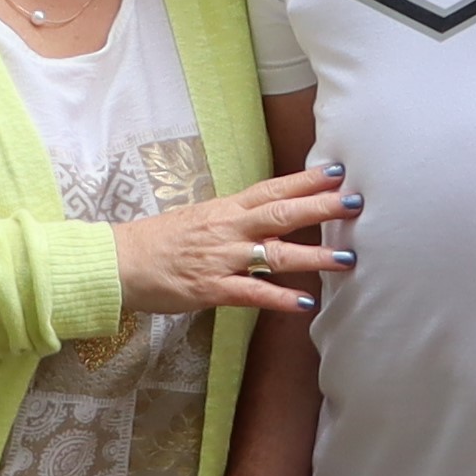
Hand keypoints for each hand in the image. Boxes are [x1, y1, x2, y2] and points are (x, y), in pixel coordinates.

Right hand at [114, 161, 355, 322]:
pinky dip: (279, 298)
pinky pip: (251, 292)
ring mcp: (221, 258)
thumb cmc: (161, 242)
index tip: (337, 170)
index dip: (306, 180)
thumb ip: (237, 218)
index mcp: (226, 209)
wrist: (120, 262)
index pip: (272, 188)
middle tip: (354, 202)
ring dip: (312, 256)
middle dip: (320, 208)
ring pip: (274, 254)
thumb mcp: (202, 219)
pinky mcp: (211, 288)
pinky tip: (304, 304)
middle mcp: (228, 229)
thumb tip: (270, 216)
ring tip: (346, 258)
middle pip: (281, 213)